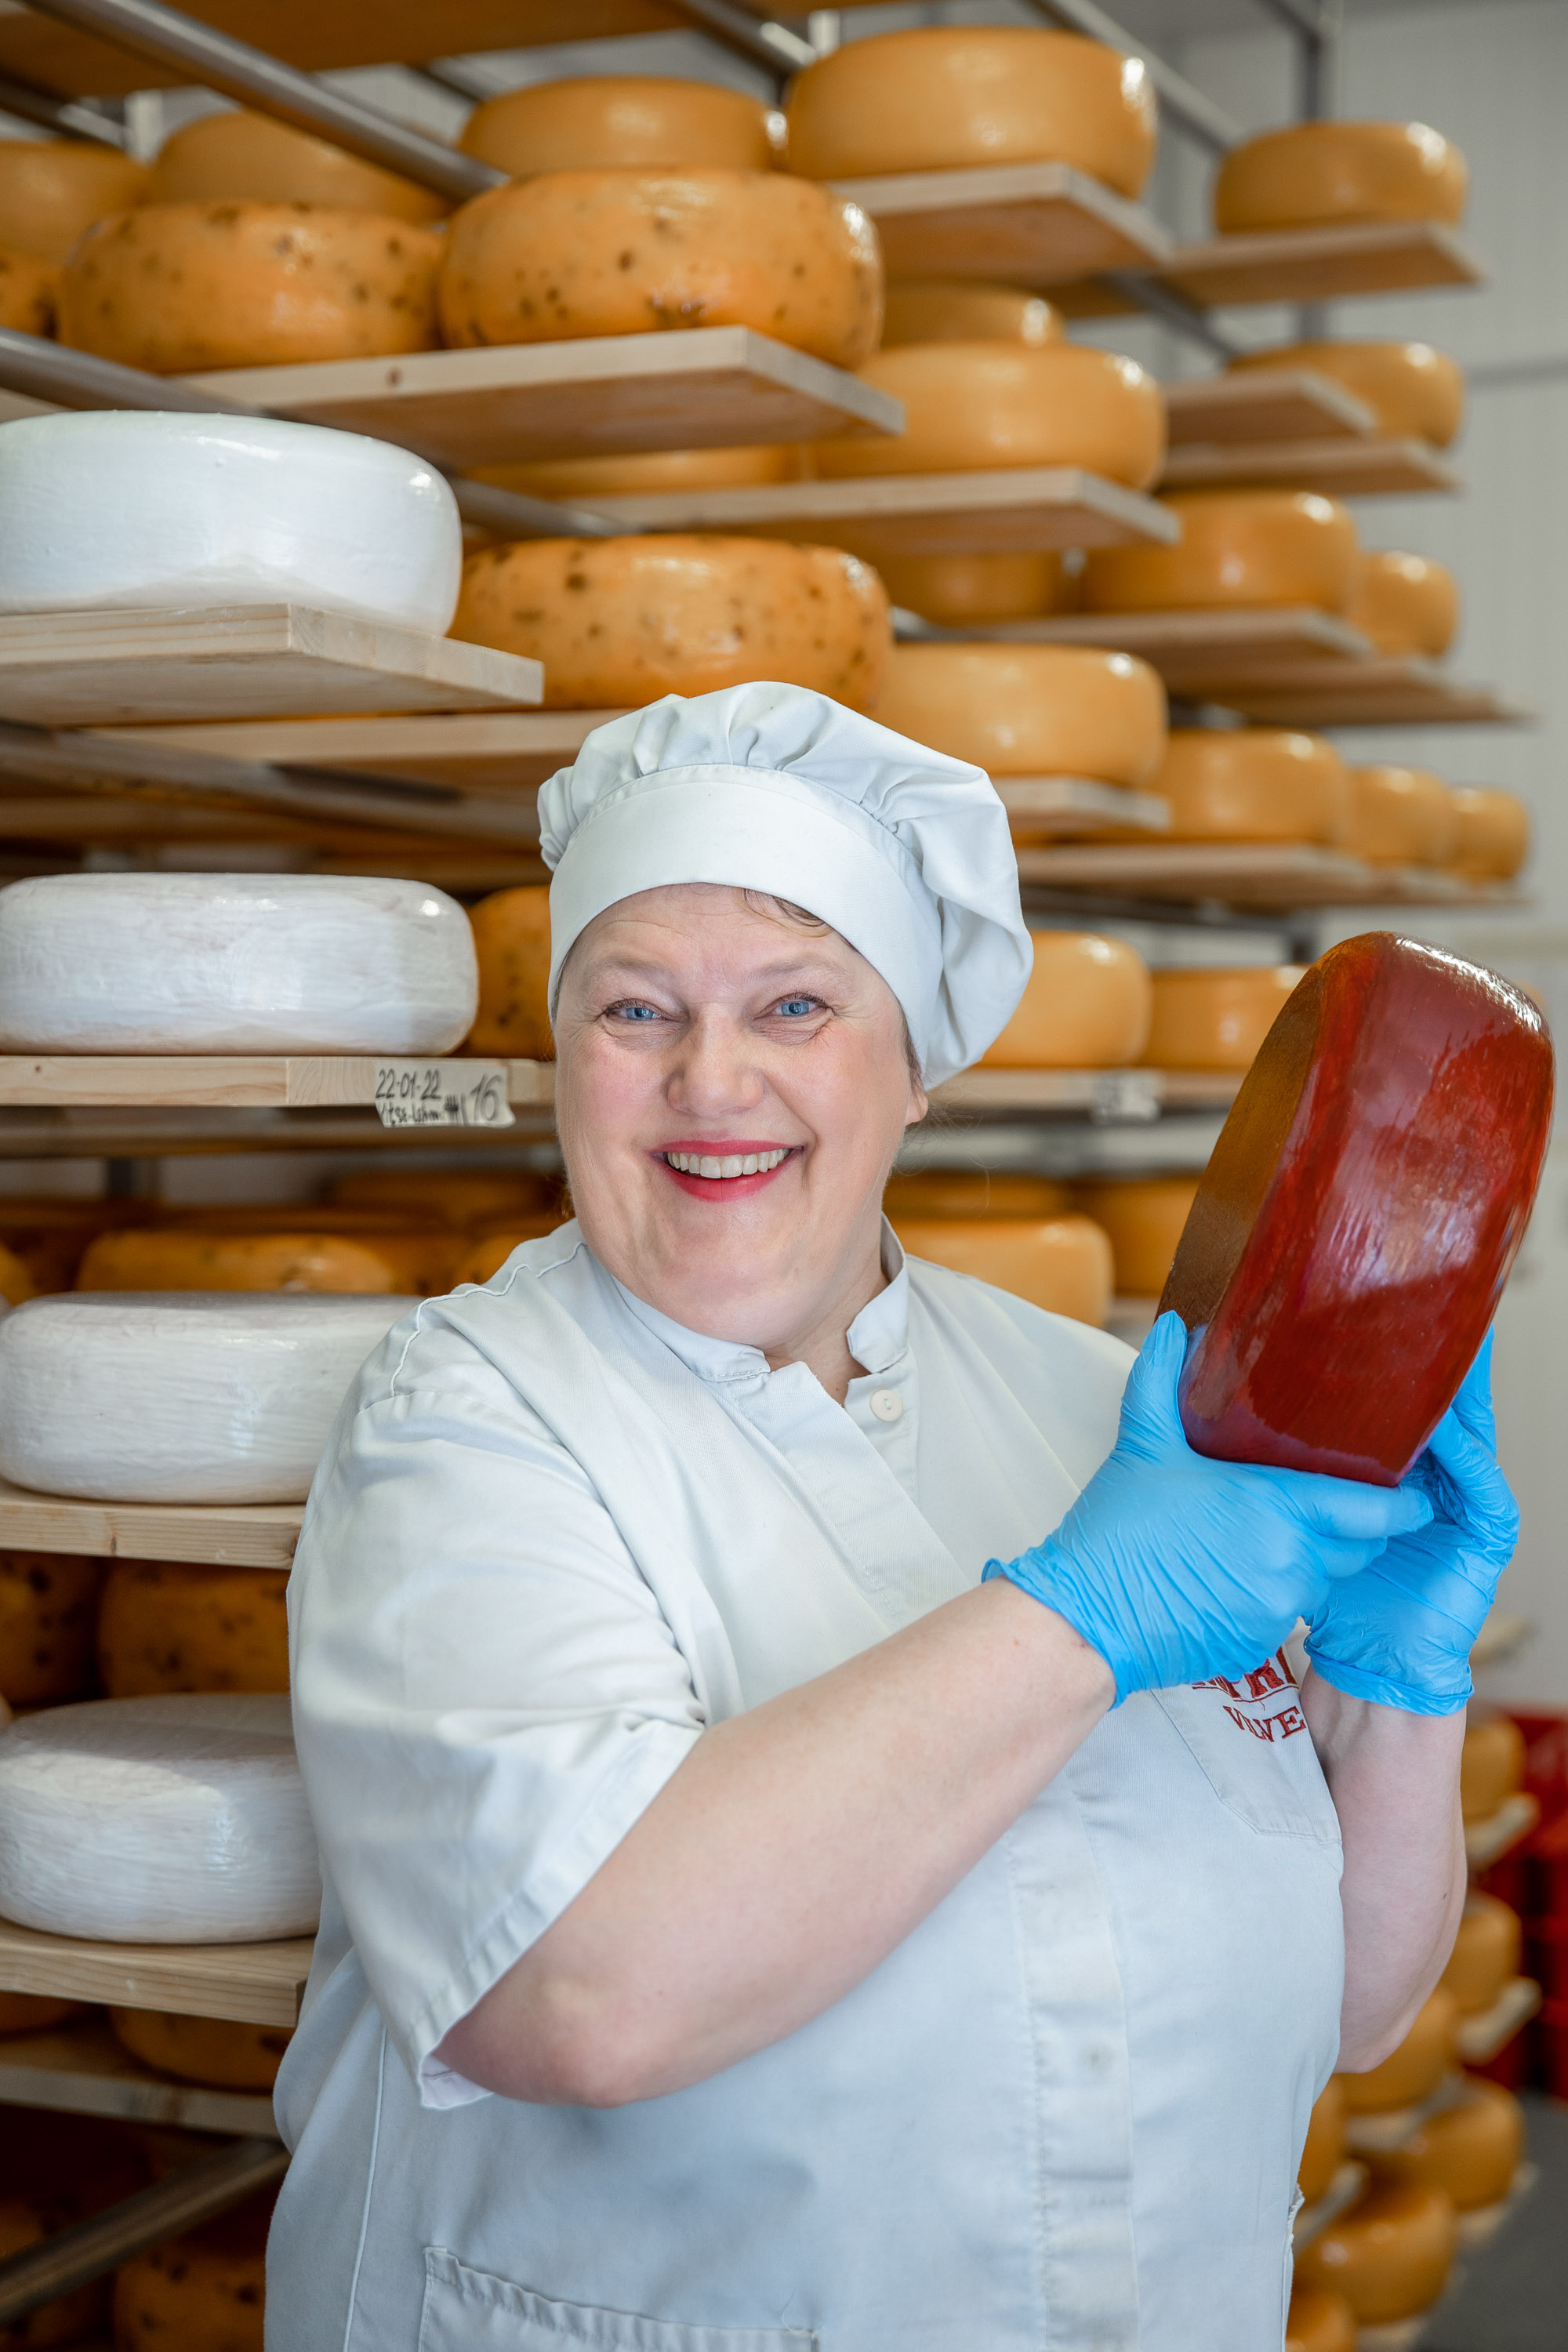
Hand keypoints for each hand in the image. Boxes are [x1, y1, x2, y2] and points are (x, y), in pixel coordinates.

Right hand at [985, 1311, 1433, 1701]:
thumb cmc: (1116, 1532)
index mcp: (1275, 1508)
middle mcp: (1289, 1562)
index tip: (1414, 1487)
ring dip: (1316, 1558)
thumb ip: (1163, 1380)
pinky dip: (1275, 1592)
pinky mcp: (1257, 1644)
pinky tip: (1237, 1572)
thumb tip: (1174, 1327)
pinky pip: (1288, 1613)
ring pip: (1326, 1580)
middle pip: (1360, 1546)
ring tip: (1279, 1531)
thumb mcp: (1141, 1447)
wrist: (1084, 1622)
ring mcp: (1275, 1608)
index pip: (1374, 1510)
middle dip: (1359, 1526)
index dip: (1404, 1502)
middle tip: (1342, 1498)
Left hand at [1305, 1335, 1518, 1714]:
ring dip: (1455, 1395)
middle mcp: (1438, 1474)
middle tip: (1423, 1302)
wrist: (1367, 1661)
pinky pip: (1482, 1485)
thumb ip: (1272, 1459)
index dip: (1394, 1352)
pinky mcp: (1486, 1535)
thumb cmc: (1332, 1587)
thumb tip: (1213, 1395)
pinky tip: (1446, 1430)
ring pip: (1468, 1433)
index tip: (1375, 1302)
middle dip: (1434, 1357)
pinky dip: (1465, 1455)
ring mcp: (1467, 1502)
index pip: (1402, 1395)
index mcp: (1397, 1464)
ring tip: (1439, 1350)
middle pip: (1440, 1402)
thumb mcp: (1296, 1511)